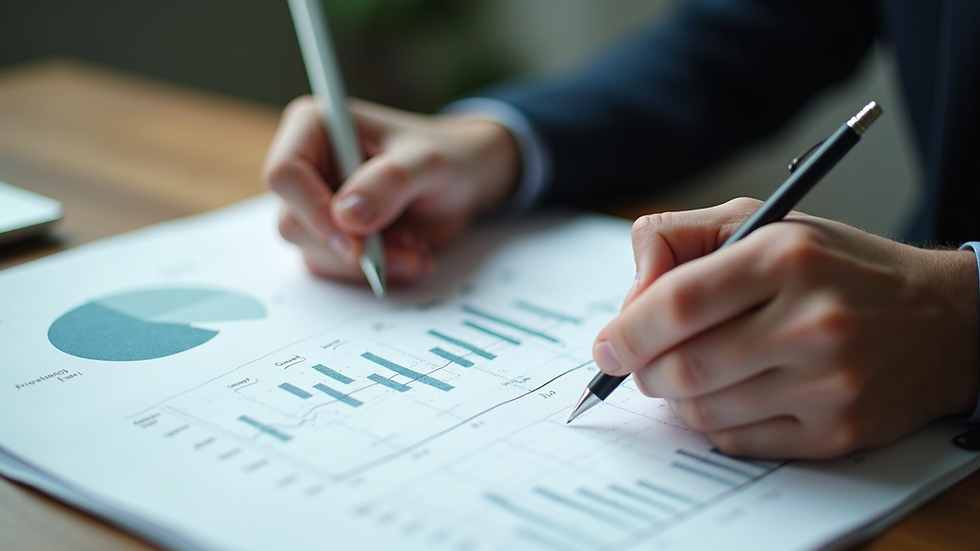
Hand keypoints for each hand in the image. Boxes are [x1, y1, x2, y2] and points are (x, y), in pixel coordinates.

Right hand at [262, 97, 519, 282]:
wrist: (466, 181)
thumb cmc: (446, 156)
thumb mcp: (428, 162)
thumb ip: (391, 181)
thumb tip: (347, 215)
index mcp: (314, 127)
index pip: (284, 174)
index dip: (311, 210)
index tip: (354, 241)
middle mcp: (308, 166)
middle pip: (293, 222)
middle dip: (350, 246)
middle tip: (405, 247)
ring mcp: (318, 204)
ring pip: (314, 252)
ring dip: (368, 264)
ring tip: (416, 249)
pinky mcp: (334, 236)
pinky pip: (337, 268)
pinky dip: (376, 271)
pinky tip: (411, 255)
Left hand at [593, 198, 979, 458]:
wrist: (942, 319)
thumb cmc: (836, 267)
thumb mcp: (763, 222)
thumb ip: (679, 240)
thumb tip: (628, 303)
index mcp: (786, 257)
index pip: (678, 302)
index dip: (627, 331)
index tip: (607, 345)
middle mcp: (811, 321)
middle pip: (682, 367)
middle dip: (644, 371)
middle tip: (644, 363)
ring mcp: (828, 383)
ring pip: (703, 410)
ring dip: (678, 398)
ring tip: (694, 373)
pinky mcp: (837, 431)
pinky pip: (737, 441)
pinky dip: (715, 422)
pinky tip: (733, 395)